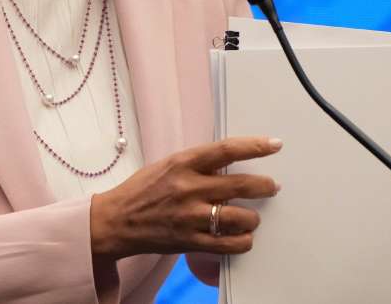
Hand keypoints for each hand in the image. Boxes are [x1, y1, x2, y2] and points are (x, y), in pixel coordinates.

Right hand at [90, 137, 281, 259]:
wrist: (116, 221)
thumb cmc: (141, 191)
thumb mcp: (167, 166)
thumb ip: (197, 165)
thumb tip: (230, 164)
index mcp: (182, 164)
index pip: (226, 150)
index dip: (255, 146)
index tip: (274, 145)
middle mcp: (188, 188)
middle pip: (241, 185)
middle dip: (265, 185)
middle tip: (272, 186)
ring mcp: (191, 217)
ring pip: (241, 218)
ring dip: (253, 218)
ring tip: (251, 217)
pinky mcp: (191, 241)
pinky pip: (230, 244)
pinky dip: (243, 241)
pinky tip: (241, 236)